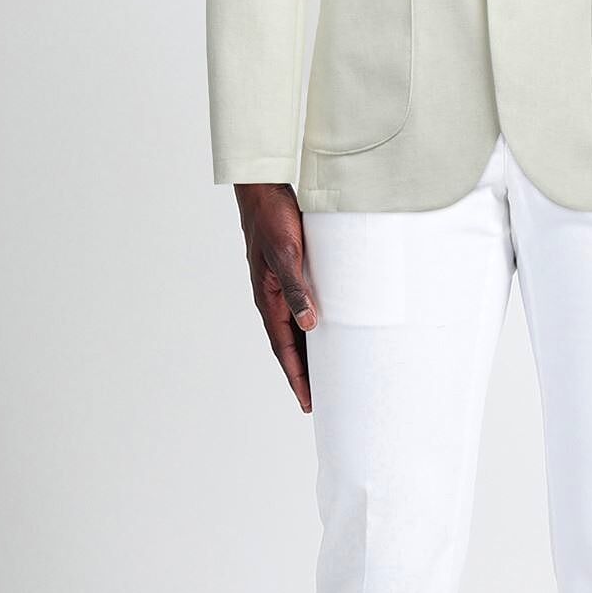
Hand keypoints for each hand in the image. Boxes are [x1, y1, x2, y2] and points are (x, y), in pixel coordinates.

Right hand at [234, 182, 317, 413]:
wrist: (265, 190)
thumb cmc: (273, 219)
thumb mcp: (287, 254)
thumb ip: (297, 289)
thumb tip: (309, 325)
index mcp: (268, 299)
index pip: (284, 349)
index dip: (297, 377)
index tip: (308, 402)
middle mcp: (273, 298)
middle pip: (290, 346)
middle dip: (303, 373)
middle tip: (320, 399)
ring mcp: (281, 287)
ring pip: (297, 329)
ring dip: (308, 352)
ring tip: (326, 374)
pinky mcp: (291, 274)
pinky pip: (303, 308)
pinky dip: (313, 326)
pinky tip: (326, 332)